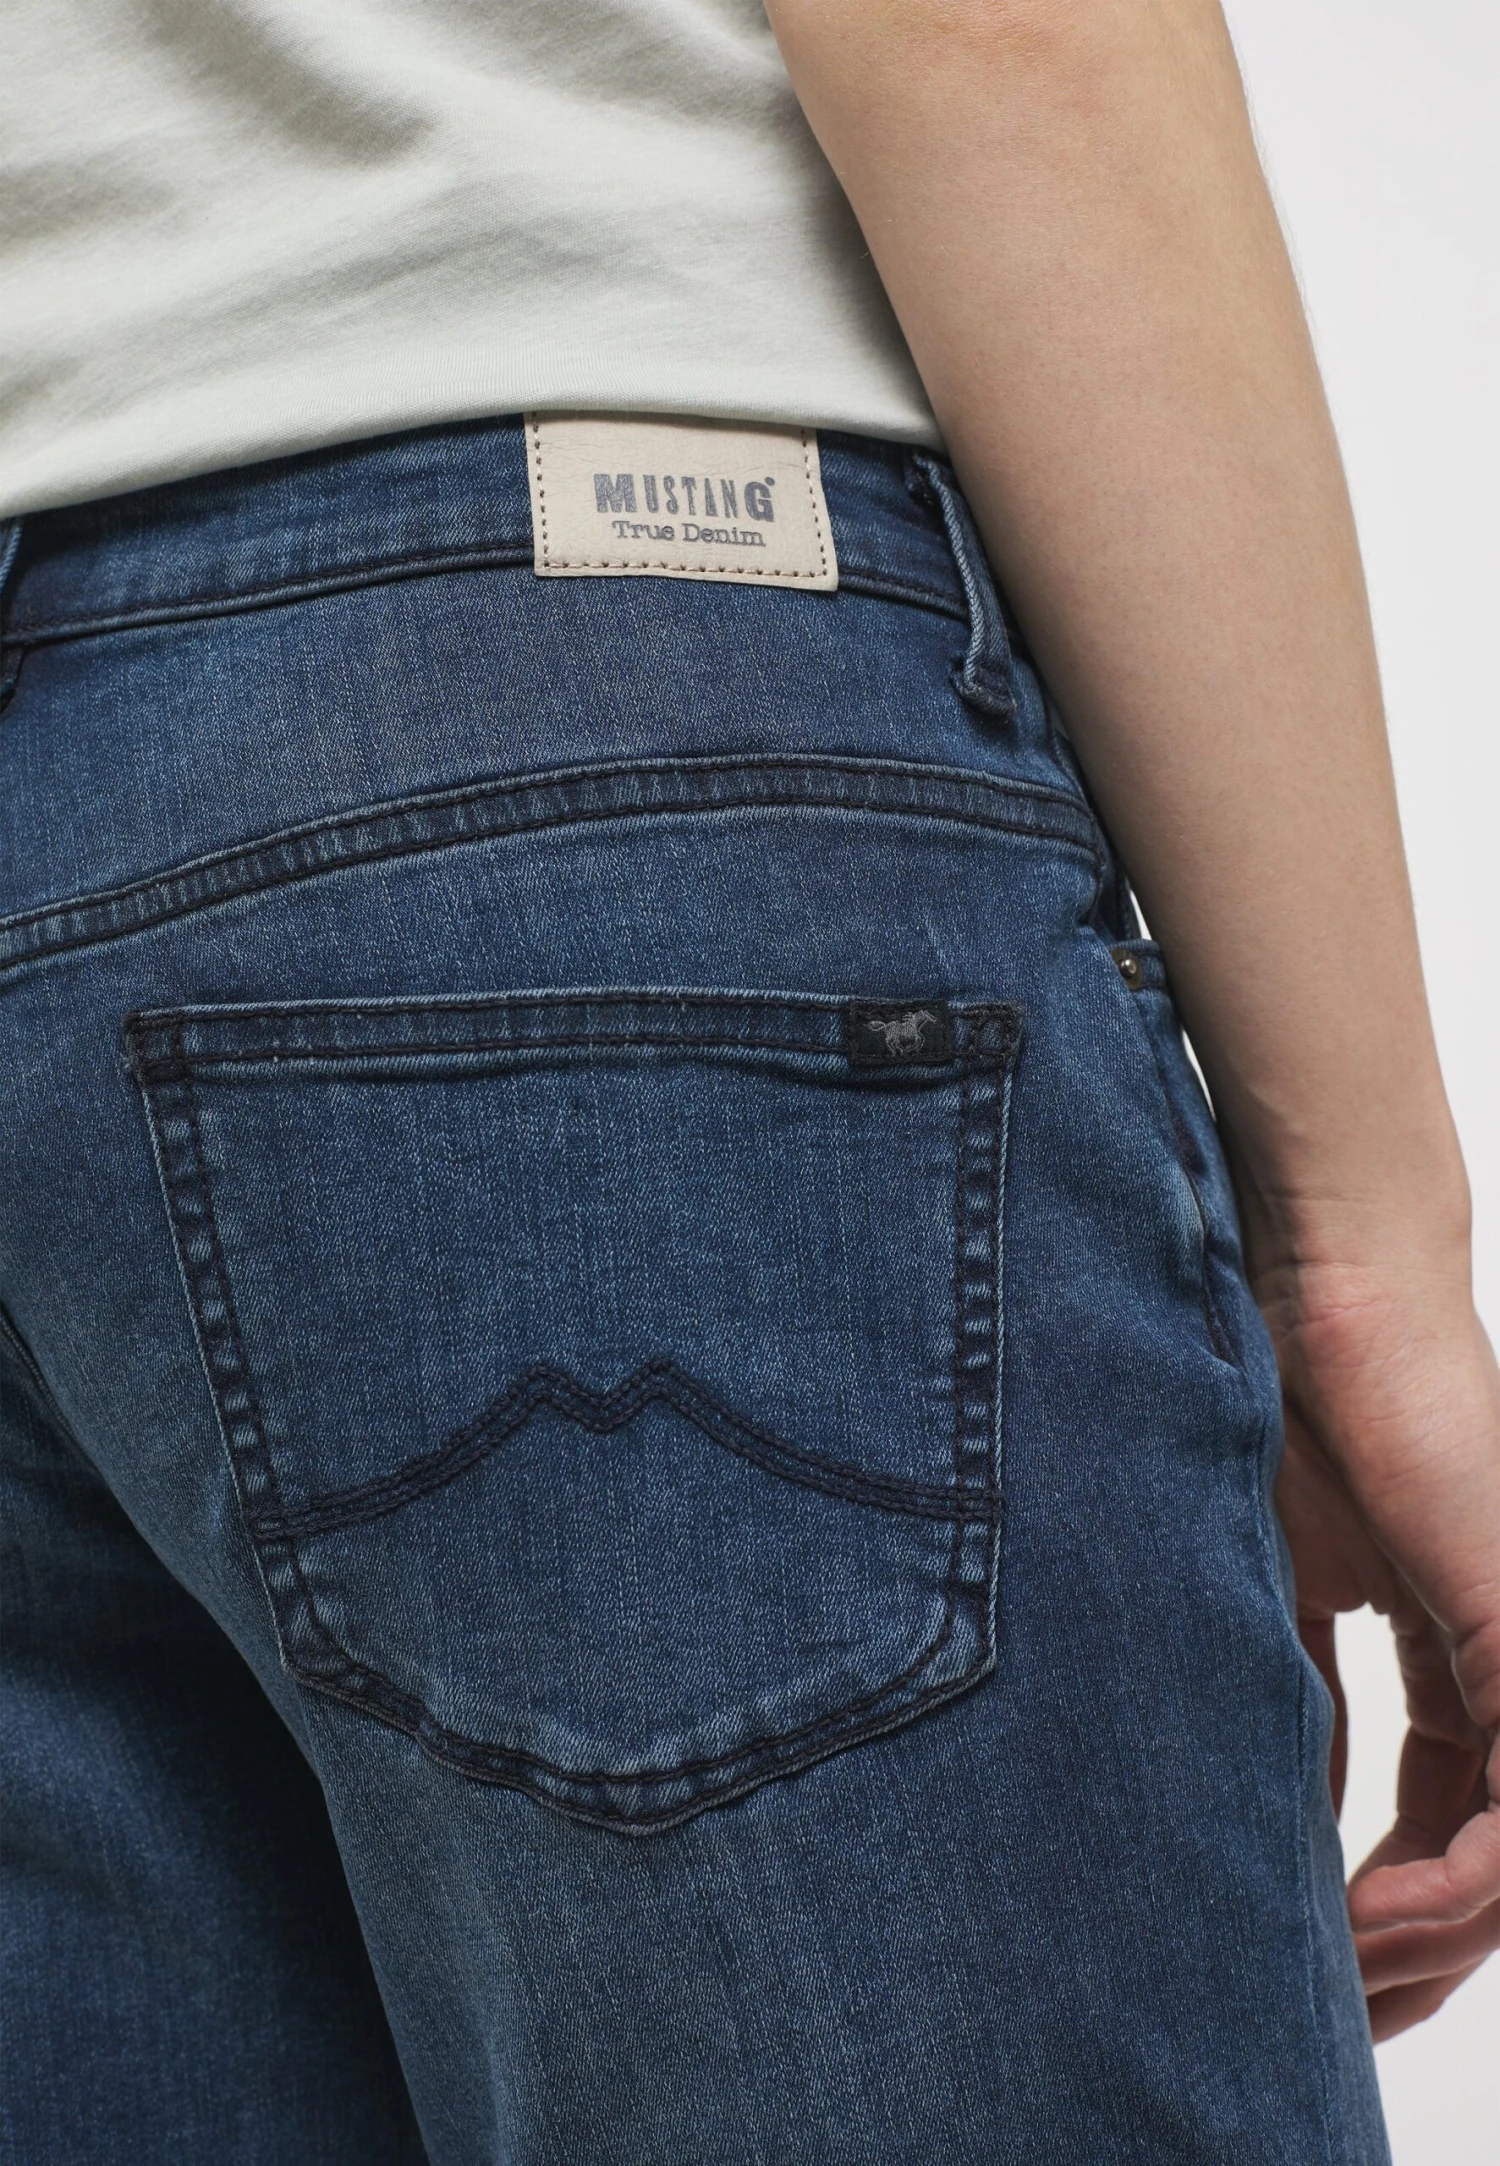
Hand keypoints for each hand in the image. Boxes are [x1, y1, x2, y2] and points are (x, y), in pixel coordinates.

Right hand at [1267, 1257, 1499, 2039]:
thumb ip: (1297, 1697)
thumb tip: (1270, 1814)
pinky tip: (1372, 1917)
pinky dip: (1452, 1890)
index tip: (1310, 1966)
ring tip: (1335, 1974)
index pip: (1454, 1825)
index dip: (1391, 1915)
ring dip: (1426, 1948)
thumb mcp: (1274, 1586)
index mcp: (1460, 1653)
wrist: (1309, 1290)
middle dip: (1411, 1961)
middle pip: (1490, 1866)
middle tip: (1325, 2012)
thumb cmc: (1281, 1403)